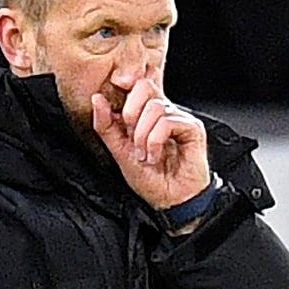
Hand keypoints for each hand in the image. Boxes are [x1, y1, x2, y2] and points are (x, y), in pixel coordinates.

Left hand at [91, 74, 210, 209]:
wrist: (170, 201)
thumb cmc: (151, 180)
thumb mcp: (119, 152)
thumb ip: (106, 125)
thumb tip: (96, 98)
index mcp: (145, 114)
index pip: (133, 86)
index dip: (122, 93)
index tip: (117, 116)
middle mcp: (163, 112)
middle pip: (144, 86)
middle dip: (130, 113)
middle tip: (131, 139)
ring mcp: (179, 118)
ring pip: (154, 106)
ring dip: (142, 135)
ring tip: (144, 155)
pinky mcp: (192, 128)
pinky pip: (167, 121)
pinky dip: (155, 141)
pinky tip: (156, 156)